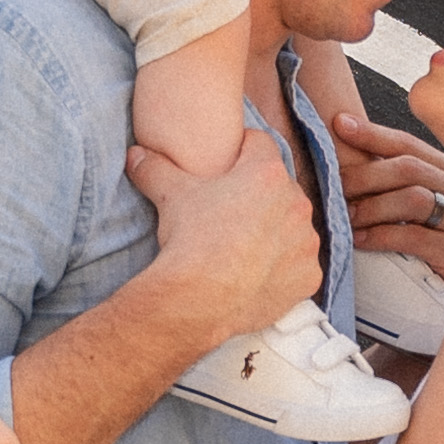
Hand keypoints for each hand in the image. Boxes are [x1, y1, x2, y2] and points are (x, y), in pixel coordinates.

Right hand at [128, 122, 320, 340]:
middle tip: (231, 213)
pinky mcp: (308, 276)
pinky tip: (258, 275)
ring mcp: (306, 242)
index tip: (227, 166)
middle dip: (259, 196)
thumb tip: (135, 154)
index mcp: (266, 173)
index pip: (259, 144)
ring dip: (276, 232)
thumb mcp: (170, 195)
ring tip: (244, 247)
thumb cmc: (190, 239)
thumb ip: (155, 168)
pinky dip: (283, 268)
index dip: (241, 151)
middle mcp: (296, 202)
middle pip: (279, 188)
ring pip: (292, 227)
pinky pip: (299, 265)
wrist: (200, 299)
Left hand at [330, 107, 443, 301]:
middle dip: (365, 173)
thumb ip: (401, 189)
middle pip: (409, 168)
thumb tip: (348, 166)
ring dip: (372, 205)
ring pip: (413, 198)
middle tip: (333, 183)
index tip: (340, 124)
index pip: (410, 145)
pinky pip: (416, 237)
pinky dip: (381, 236)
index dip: (374, 134)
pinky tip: (360, 240)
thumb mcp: (429, 215)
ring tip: (346, 216)